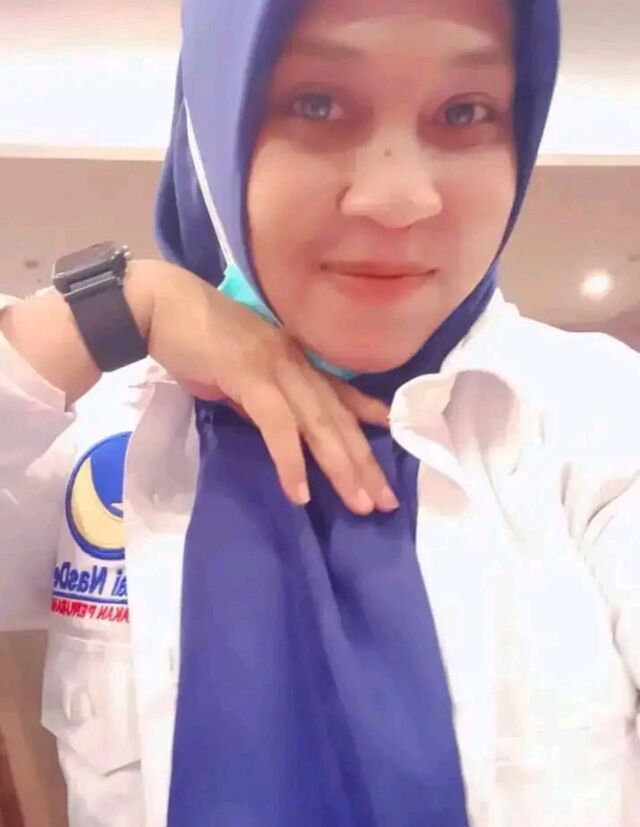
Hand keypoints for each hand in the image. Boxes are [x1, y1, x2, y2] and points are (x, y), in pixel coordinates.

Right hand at [137, 260, 398, 514]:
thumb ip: (261, 402)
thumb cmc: (193, 339)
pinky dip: (291, 459)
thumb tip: (279, 433)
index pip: (338, 391)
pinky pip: (278, 424)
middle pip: (338, 416)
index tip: (392, 432)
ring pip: (319, 422)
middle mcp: (294, 361)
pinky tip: (299, 492)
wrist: (157, 305)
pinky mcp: (249, 375)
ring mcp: (275, 366)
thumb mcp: (238, 375)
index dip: (368, 411)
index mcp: (292, 359)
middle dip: (364, 460)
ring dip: (340, 466)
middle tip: (386, 500)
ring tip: (359, 504)